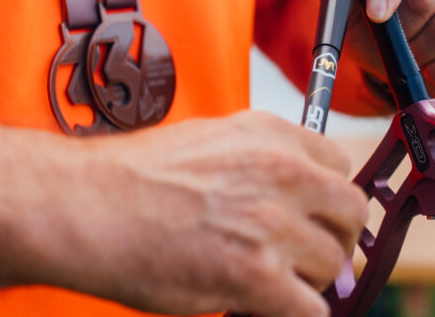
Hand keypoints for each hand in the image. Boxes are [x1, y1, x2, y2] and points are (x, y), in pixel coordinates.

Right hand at [43, 112, 366, 315]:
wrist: (85, 206)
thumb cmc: (136, 177)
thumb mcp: (215, 140)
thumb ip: (264, 160)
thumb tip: (299, 191)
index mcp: (273, 135)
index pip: (340, 166)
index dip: (327, 199)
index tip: (315, 218)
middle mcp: (283, 172)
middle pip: (350, 213)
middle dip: (331, 238)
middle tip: (304, 257)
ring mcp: (273, 223)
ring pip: (332, 263)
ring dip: (308, 279)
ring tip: (270, 282)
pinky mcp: (257, 275)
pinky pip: (311, 308)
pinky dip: (295, 313)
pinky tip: (266, 308)